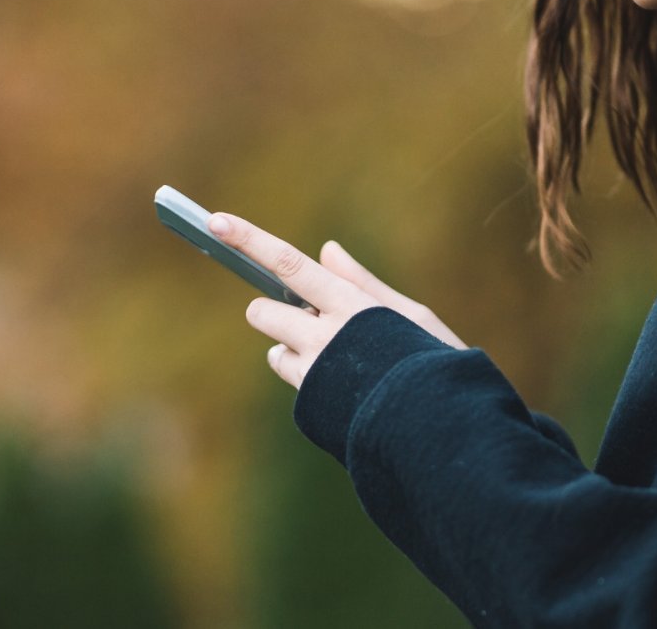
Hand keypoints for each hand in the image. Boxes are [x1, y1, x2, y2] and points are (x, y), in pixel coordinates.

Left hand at [208, 212, 465, 388]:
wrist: (440, 436)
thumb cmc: (435, 368)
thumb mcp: (411, 317)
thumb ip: (362, 283)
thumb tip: (326, 251)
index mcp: (351, 307)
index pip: (290, 264)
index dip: (251, 241)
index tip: (216, 221)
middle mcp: (323, 339)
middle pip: (263, 312)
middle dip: (272, 312)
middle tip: (308, 321)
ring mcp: (313, 375)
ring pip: (276, 351)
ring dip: (294, 349)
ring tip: (340, 362)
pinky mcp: (309, 406)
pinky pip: (294, 379)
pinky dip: (308, 377)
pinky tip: (345, 387)